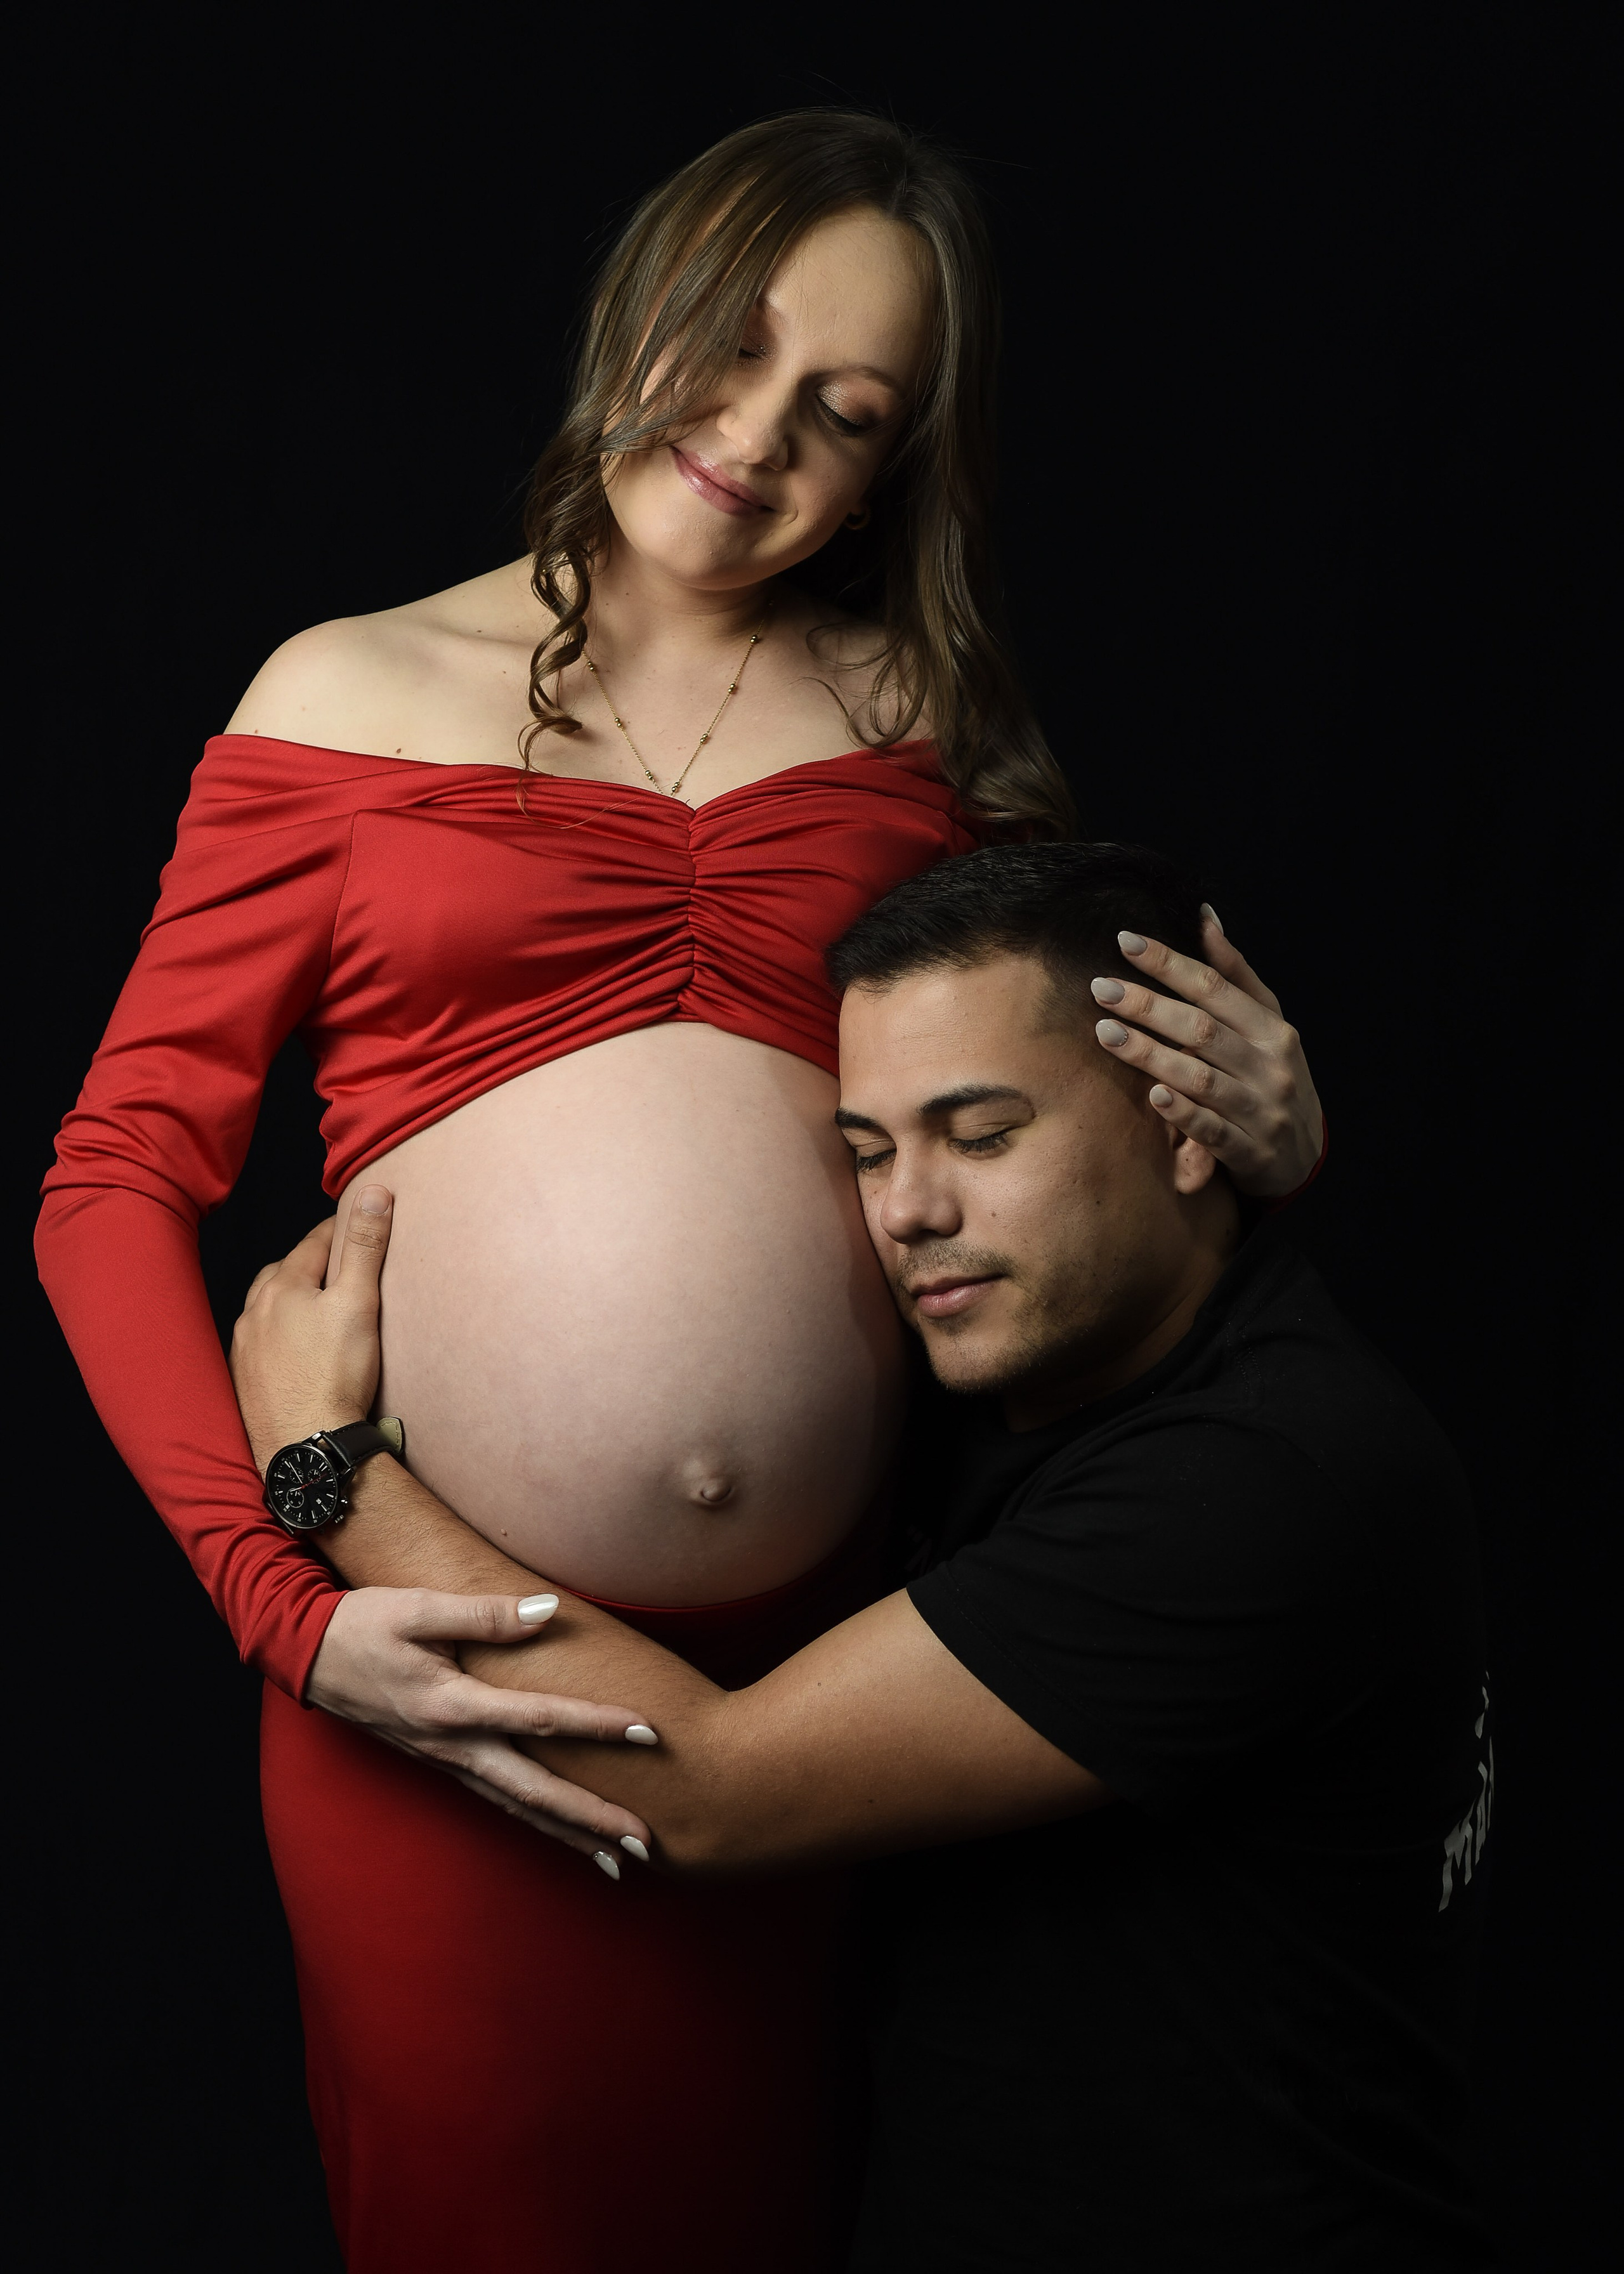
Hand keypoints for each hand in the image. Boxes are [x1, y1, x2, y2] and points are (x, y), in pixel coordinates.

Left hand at [231, 1186, 394, 1466]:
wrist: (306, 1445)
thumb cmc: (334, 1375)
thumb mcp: (360, 1303)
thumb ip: (365, 1246)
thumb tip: (375, 1192)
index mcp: (281, 1287)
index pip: (313, 1243)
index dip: (340, 1229)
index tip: (359, 1222)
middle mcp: (254, 1313)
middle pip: (283, 1272)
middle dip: (310, 1262)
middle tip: (338, 1263)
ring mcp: (245, 1349)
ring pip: (267, 1308)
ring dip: (289, 1299)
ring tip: (315, 1303)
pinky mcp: (246, 1381)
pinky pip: (260, 1343)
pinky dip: (278, 1334)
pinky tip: (295, 1347)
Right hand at [310, 1585, 657, 1871]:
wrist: (305, 1654)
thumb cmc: (362, 1625)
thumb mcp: (420, 1608)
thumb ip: (485, 1613)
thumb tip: (549, 1610)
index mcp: (453, 1707)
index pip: (542, 1718)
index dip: (598, 1725)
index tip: (649, 1731)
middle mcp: (453, 1746)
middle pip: (535, 1792)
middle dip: (592, 1818)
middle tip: (646, 1843)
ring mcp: (446, 1761)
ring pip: (517, 1807)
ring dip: (568, 1834)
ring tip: (617, 1861)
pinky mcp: (440, 1761)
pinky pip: (497, 1799)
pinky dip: (534, 1820)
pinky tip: (560, 1830)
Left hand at [1090, 907, 1324, 1199]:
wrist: (1303, 1158)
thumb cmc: (1272, 1078)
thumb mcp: (1267, 1025)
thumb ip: (1235, 975)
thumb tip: (1204, 918)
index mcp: (1272, 1029)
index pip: (1216, 987)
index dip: (1170, 962)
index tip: (1125, 941)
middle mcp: (1270, 1065)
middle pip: (1202, 1028)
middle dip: (1148, 1005)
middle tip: (1100, 988)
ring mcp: (1262, 1110)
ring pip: (1202, 1077)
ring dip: (1151, 1054)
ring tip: (1105, 1032)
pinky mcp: (1251, 1152)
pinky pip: (1213, 1130)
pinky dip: (1184, 1113)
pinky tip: (1153, 1095)